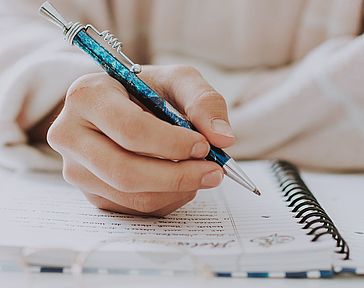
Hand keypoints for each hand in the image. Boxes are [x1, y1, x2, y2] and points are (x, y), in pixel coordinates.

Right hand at [47, 65, 234, 215]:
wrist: (121, 108)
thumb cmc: (147, 92)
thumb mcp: (177, 81)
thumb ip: (204, 101)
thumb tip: (223, 139)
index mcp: (87, 97)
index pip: (130, 130)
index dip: (172, 143)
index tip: (204, 146)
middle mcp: (70, 135)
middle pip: (125, 171)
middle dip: (178, 176)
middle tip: (214, 172)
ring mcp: (76, 169)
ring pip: (132, 196)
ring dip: (176, 190)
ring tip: (198, 172)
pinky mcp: (91, 193)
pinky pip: (133, 209)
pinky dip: (167, 199)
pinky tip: (177, 180)